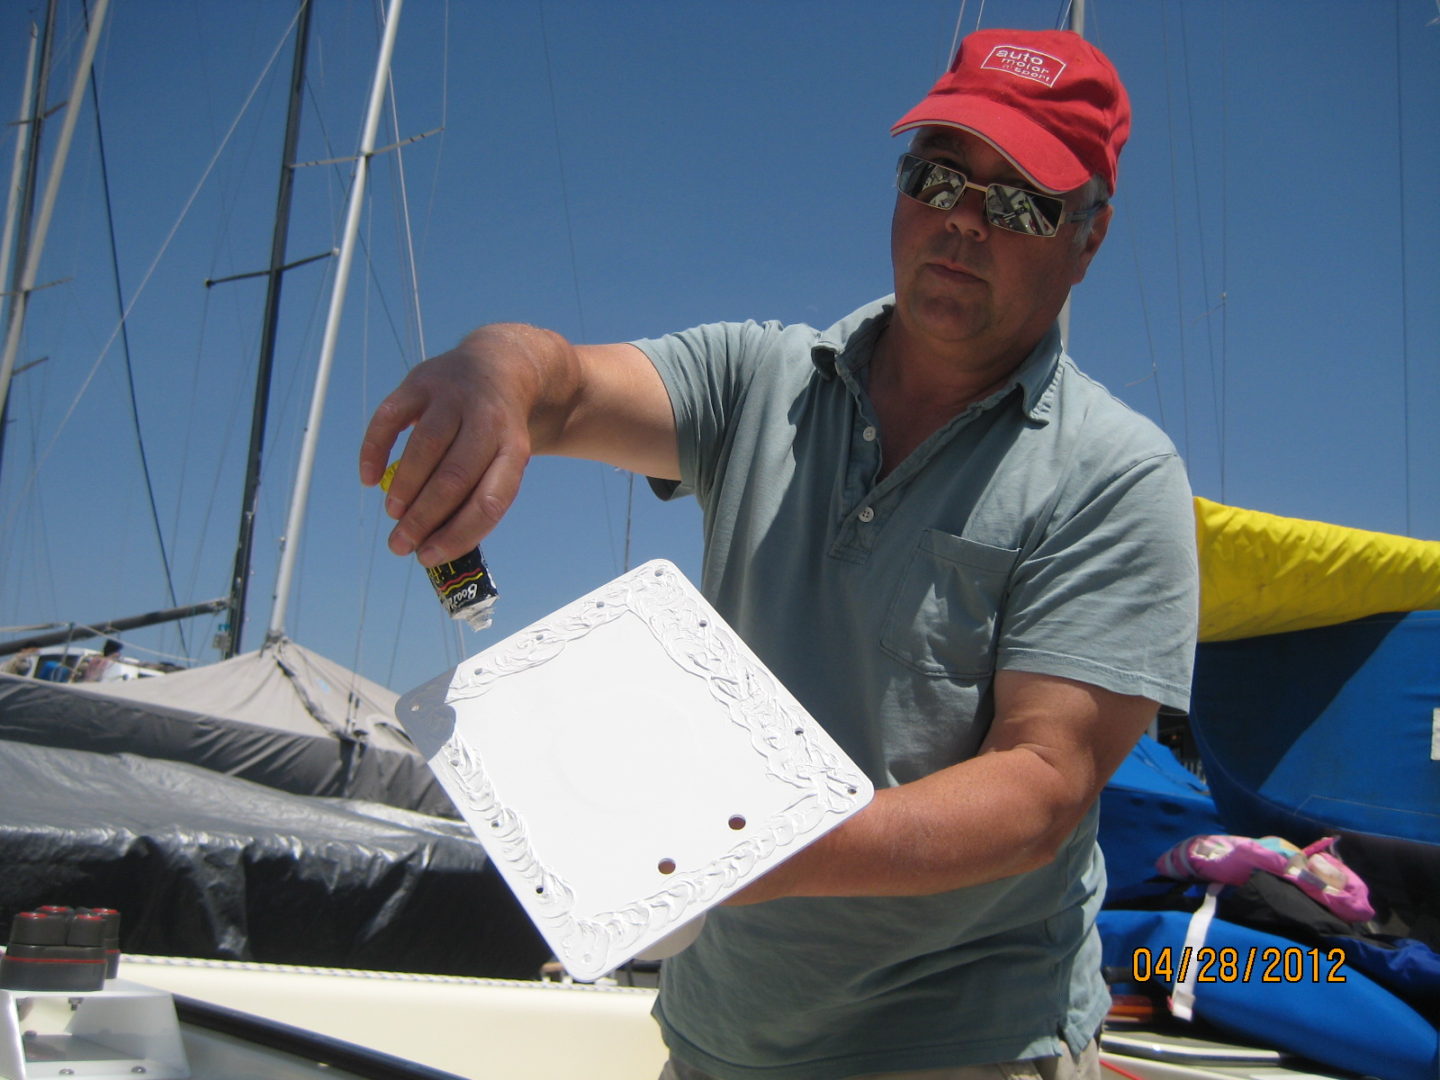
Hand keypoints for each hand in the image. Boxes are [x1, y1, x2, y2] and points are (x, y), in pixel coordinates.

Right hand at [359, 325, 562, 564]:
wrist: (499, 365)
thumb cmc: (494, 433)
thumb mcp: (502, 458)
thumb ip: (474, 495)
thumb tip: (432, 545)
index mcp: (513, 449)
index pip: (490, 500)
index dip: (459, 534)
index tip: (429, 557)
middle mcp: (487, 420)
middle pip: (455, 477)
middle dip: (423, 518)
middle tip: (400, 545)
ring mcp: (454, 397)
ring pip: (426, 447)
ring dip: (405, 488)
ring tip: (394, 516)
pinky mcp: (421, 381)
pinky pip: (391, 417)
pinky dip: (375, 450)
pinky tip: (369, 478)